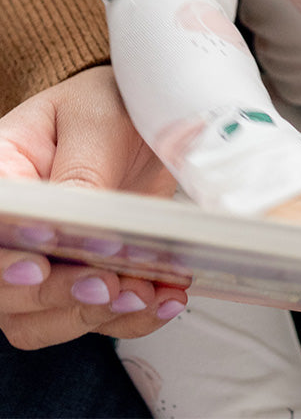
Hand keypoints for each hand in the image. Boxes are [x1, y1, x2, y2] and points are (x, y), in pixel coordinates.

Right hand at [0, 66, 187, 348]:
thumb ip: (83, 171)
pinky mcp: (83, 274)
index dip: (4, 261)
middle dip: (58, 295)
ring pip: (43, 317)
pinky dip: (129, 317)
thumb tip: (73, 221)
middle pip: (7, 290)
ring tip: (145, 295)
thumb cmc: (107, 105)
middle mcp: (12, 228)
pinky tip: (162, 301)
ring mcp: (43, 258)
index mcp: (2, 175)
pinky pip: (93, 315)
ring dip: (95, 315)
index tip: (40, 267)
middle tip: (108, 285)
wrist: (140, 116)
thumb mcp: (97, 121)